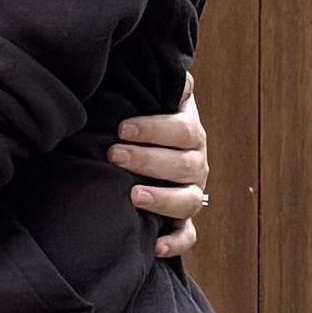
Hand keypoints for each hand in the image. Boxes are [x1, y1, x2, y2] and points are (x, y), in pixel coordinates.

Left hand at [110, 78, 209, 261]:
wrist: (151, 152)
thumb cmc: (144, 123)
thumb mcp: (152, 98)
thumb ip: (161, 82)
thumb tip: (169, 65)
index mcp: (189, 133)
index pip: (182, 130)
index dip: (154, 128)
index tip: (122, 127)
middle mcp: (196, 164)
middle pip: (185, 165)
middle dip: (149, 159)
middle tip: (115, 154)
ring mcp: (191, 194)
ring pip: (189, 201)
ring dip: (162, 199)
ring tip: (132, 195)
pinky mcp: (182, 222)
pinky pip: (188, 237)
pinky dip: (174, 244)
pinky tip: (154, 247)